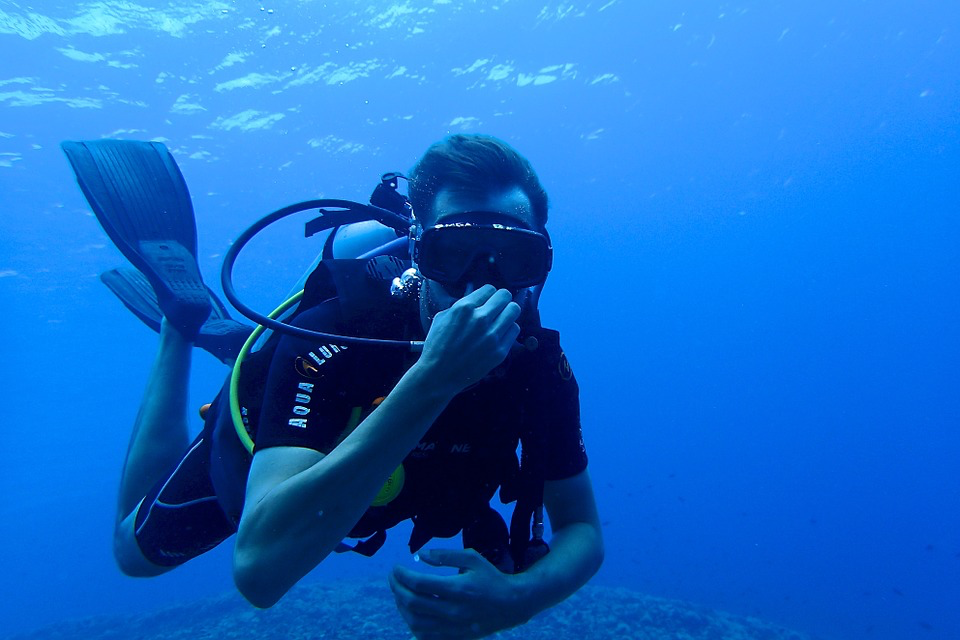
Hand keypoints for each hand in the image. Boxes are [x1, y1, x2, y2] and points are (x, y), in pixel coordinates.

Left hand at [388, 549, 527, 639]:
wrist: (512, 605)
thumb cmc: (491, 578)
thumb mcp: (472, 558)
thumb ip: (446, 555)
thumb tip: (420, 555)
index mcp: (457, 589)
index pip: (419, 583)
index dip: (402, 575)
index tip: (396, 568)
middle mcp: (453, 610)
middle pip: (413, 602)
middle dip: (397, 588)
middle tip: (394, 578)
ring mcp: (452, 626)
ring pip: (415, 621)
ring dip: (401, 607)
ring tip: (399, 594)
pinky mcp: (453, 636)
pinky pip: (424, 635)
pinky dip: (412, 624)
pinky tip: (411, 612)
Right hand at [419, 285, 520, 392]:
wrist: (439, 375)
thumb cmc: (437, 346)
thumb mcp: (442, 318)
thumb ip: (461, 306)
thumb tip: (476, 299)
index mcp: (464, 308)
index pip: (489, 288)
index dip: (488, 294)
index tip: (486, 300)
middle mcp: (481, 319)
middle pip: (505, 296)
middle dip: (501, 300)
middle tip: (496, 307)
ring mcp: (492, 336)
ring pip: (514, 310)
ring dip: (507, 312)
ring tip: (500, 319)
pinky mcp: (500, 351)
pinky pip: (514, 330)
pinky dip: (508, 329)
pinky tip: (500, 334)